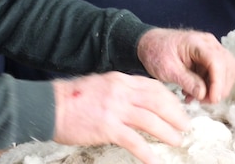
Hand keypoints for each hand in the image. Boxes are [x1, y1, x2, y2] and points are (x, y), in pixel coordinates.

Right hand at [52, 72, 188, 163]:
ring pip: (151, 120)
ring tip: (176, 141)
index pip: (153, 87)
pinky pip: (134, 141)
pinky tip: (154, 161)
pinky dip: (147, 153)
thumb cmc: (72, 99)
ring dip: (167, 132)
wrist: (49, 106)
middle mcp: (120, 91)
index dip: (170, 99)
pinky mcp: (107, 127)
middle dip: (175, 115)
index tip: (178, 109)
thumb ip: (120, 91)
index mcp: (119, 80)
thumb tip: (138, 102)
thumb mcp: (100, 85)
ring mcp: (115, 109)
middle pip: (158, 102)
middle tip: (185, 126)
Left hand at [136, 28, 234, 103]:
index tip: (213, 99)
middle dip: (219, 88)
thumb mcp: (167, 69)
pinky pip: (219, 74)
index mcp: (197, 42)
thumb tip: (204, 94)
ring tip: (196, 98)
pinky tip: (195, 94)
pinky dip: (211, 87)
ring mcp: (211, 50)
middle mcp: (209, 44)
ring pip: (226, 71)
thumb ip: (186, 80)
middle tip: (203, 101)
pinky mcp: (210, 58)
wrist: (149, 44)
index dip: (218, 82)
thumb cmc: (155, 52)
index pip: (217, 61)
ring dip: (215, 88)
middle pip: (227, 66)